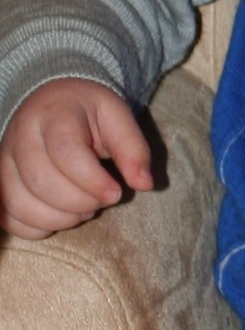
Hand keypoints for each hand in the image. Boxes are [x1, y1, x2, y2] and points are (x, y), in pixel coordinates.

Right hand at [0, 77, 152, 237]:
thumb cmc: (87, 112)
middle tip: (101, 200)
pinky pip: (8, 217)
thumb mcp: (116, 117)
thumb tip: (146, 184)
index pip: (66, 153)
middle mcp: (21, 137)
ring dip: (58, 218)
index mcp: (54, 115)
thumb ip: (133, 148)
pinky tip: (60, 216)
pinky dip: (36, 227)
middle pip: (42, 182)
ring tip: (84, 209)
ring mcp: (4, 162)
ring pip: (20, 203)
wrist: (49, 102)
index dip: (93, 181)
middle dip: (79, 202)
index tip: (116, 193)